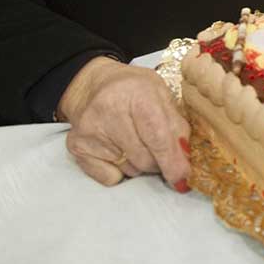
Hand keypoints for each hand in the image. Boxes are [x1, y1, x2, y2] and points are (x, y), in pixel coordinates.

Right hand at [58, 56, 191, 191]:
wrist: (92, 85)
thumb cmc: (132, 89)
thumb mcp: (162, 94)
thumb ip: (177, 124)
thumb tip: (185, 157)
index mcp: (137, 93)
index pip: (157, 137)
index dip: (172, 162)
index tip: (182, 178)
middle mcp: (109, 110)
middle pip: (144, 159)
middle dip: (158, 162)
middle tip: (157, 148)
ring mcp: (90, 130)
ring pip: (129, 170)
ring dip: (139, 164)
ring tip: (135, 141)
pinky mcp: (77, 147)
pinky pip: (109, 177)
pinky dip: (119, 170)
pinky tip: (116, 148)